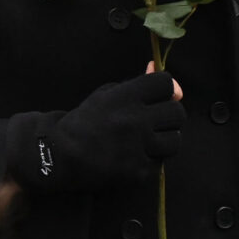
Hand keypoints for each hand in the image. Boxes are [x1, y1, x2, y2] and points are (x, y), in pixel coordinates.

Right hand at [13, 72, 184, 193]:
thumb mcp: (105, 95)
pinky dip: (151, 158)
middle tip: (153, 120)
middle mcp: (135, 121)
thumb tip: (157, 67)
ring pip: (175, 140)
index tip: (154, 96)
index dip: (162, 89)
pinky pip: (160, 161)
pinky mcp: (140, 172)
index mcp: (125, 98)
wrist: (62, 155)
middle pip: (177, 112)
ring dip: (164, 139)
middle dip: (167, 114)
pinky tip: (135, 156)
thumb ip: (135, 84)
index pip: (165, 83)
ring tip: (147, 141)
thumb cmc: (84, 122)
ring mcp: (139, 148)